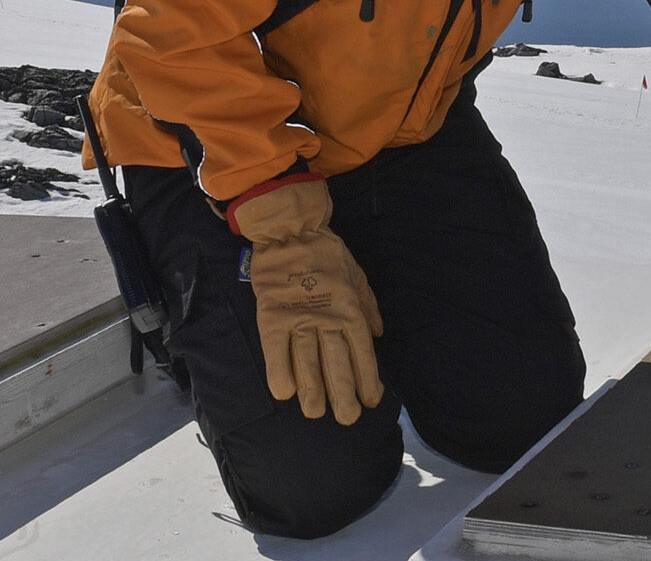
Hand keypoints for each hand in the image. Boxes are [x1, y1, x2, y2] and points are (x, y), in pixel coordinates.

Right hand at [227, 177, 384, 423]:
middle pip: (337, 364)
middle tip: (347, 418)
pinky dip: (280, 373)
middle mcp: (327, 319)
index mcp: (350, 310)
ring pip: (308, 363)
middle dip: (343, 394)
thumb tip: (377, 335)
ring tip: (317, 413)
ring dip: (313, 391)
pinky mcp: (273, 317)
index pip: (362, 353)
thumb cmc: (328, 255)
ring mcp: (299, 320)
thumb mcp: (358, 277)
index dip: (367, 379)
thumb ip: (368, 308)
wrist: (291, 232)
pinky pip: (276, 351)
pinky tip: (285, 394)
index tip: (371, 400)